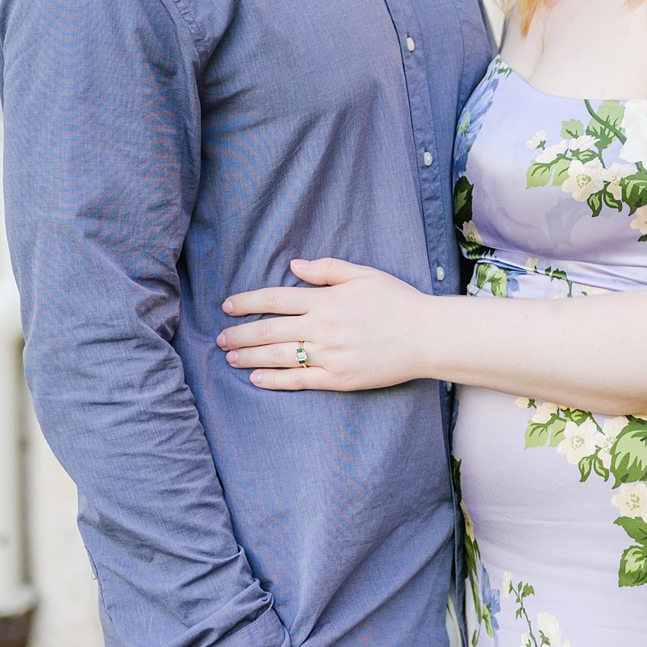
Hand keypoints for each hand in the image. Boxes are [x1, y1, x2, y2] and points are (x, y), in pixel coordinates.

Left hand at [218, 258, 430, 390]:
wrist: (426, 336)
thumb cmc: (397, 302)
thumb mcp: (363, 275)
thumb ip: (326, 269)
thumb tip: (293, 265)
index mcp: (326, 300)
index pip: (275, 299)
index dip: (247, 302)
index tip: (227, 306)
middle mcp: (322, 328)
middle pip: (269, 331)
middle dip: (240, 334)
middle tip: (220, 338)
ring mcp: (329, 355)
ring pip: (278, 357)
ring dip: (248, 356)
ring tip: (229, 357)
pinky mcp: (338, 379)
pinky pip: (298, 380)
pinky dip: (273, 380)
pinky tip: (255, 378)